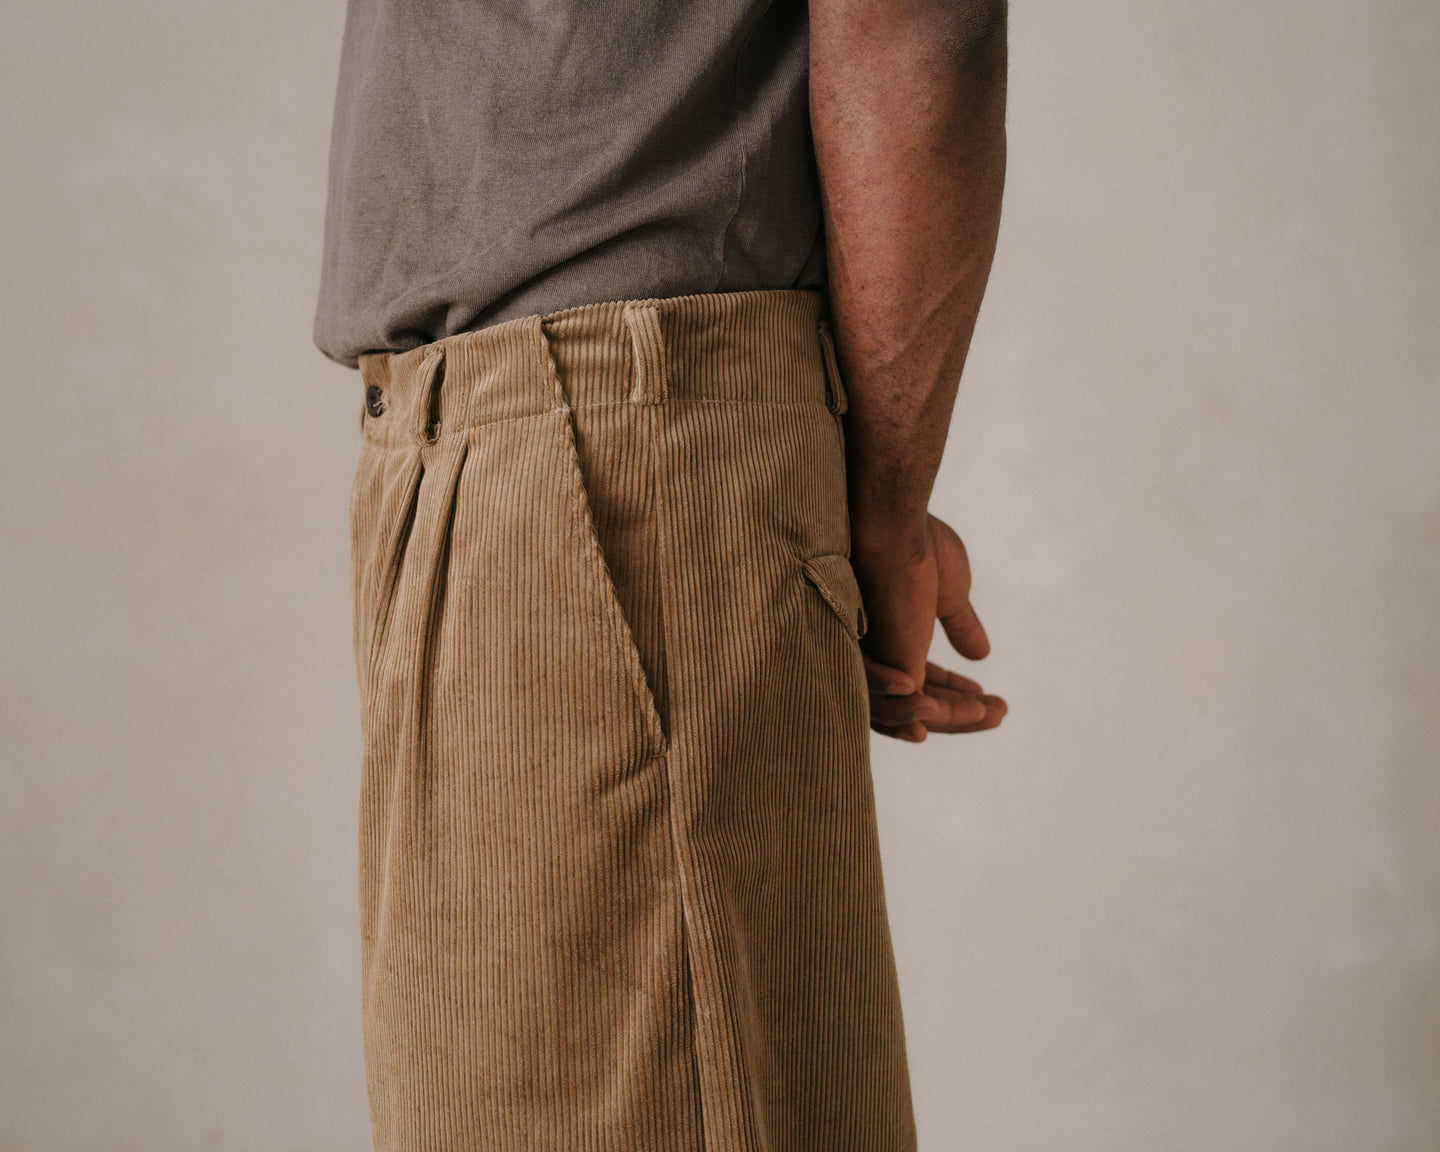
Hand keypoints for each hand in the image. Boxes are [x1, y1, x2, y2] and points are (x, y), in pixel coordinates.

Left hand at [851, 513, 1005, 741]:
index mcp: (890, 640)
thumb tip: (981, 654)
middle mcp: (877, 657)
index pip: (922, 681)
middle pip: (917, 704)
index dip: (956, 694)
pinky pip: (909, 707)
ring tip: (992, 712)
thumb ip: (960, 624)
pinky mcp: (883, 667)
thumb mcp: (950, 592)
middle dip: (963, 714)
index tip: (989, 697)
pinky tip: (972, 708)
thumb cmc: (917, 547)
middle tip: (1000, 713)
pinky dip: (942, 712)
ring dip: (956, 718)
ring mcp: (878, 664)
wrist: (899, 529)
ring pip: (912, 713)